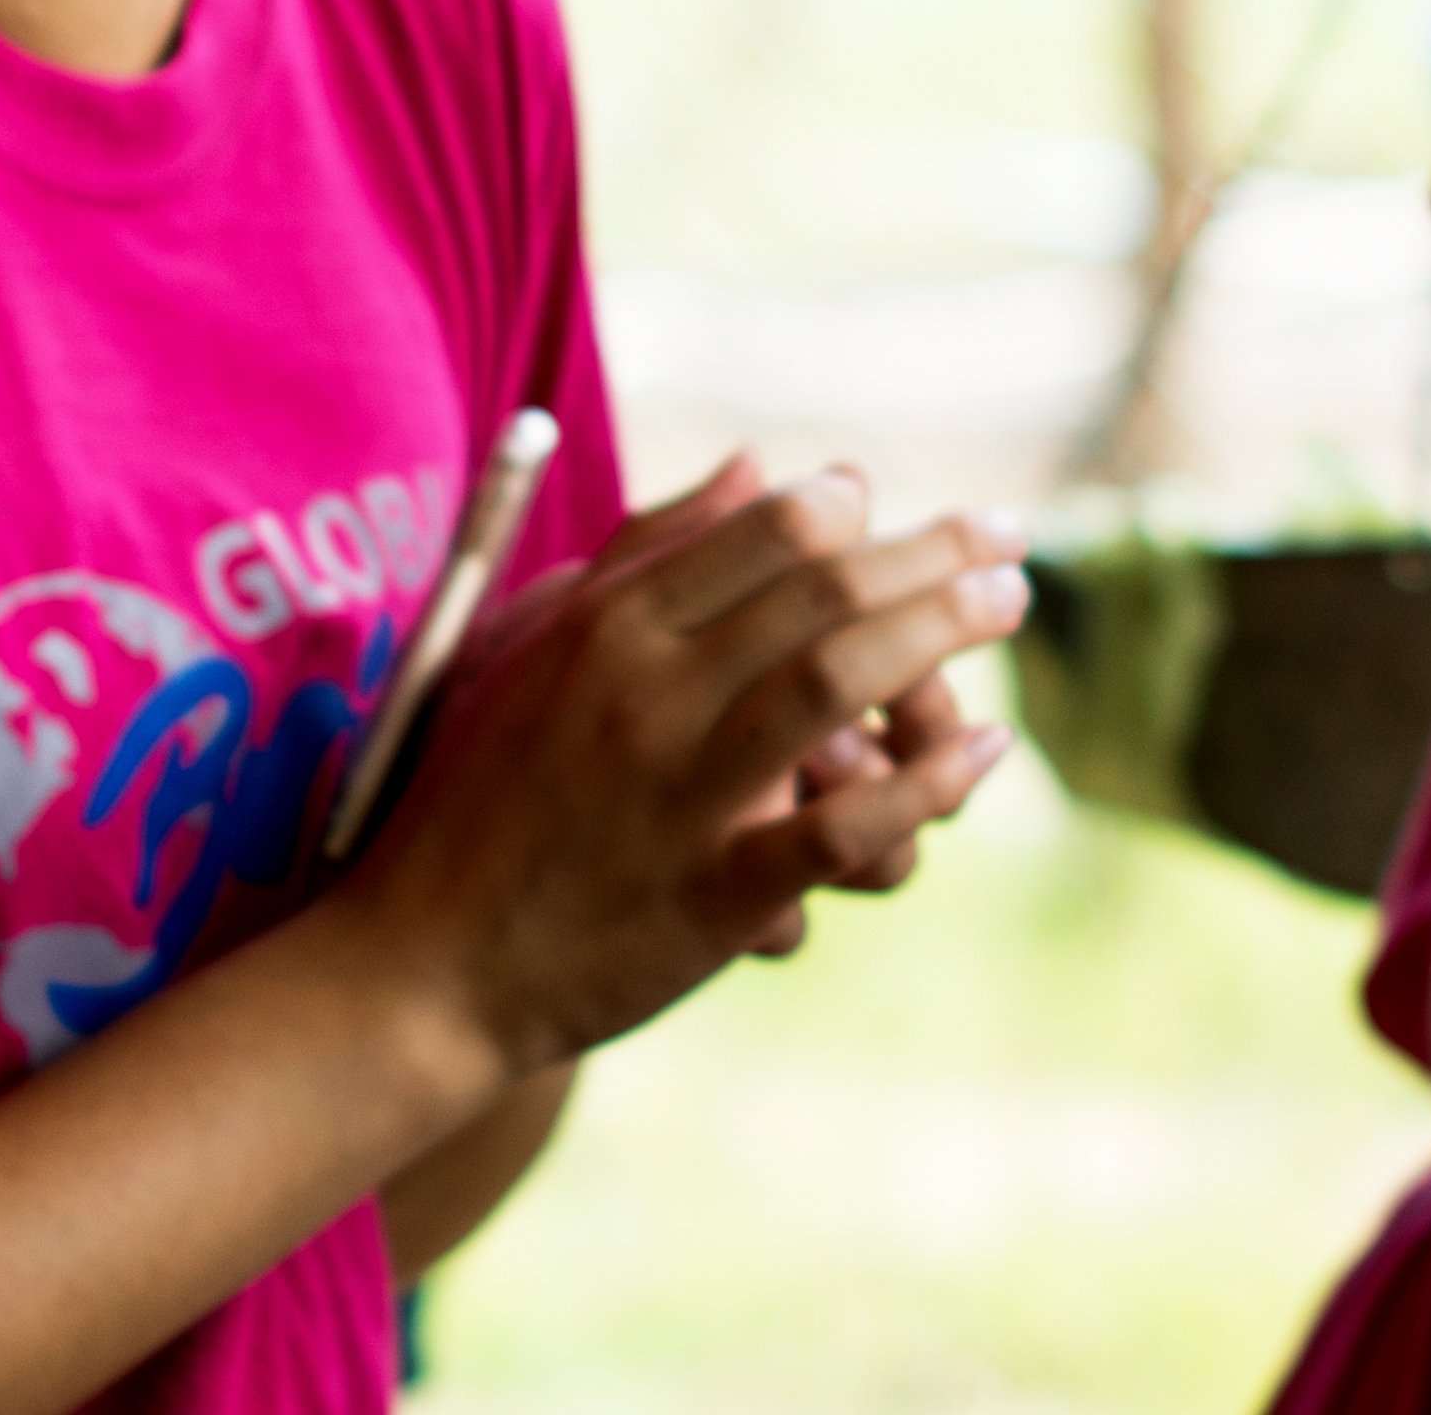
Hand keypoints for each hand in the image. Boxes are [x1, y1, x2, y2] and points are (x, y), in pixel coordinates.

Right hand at [319, 454, 1022, 1084]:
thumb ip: (646, 553)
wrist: (423, 966)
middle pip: (817, 594)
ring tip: (1004, 602)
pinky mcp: (715, 898)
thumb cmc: (478, 796)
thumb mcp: (530, 648)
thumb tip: (753, 463)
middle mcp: (646, 697)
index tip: (885, 501)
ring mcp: (682, 798)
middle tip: (1006, 537)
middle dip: (929, 553)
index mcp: (603, 629)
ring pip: (835, 684)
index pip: (756, 534)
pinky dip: (924, 785)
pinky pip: (841, 830)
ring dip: (939, 631)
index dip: (842, 507)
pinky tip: (982, 750)